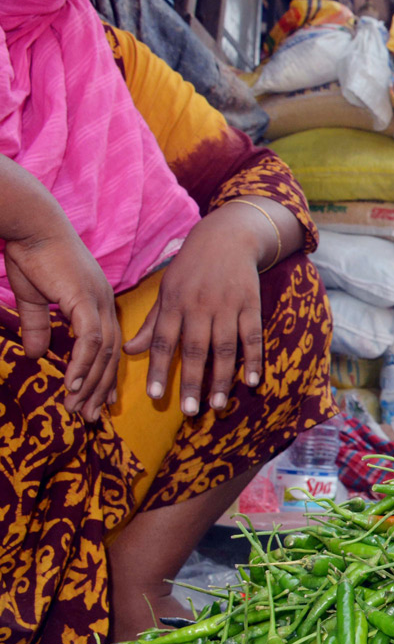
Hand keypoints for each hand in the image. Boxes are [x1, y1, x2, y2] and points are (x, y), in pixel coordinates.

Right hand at [4, 228, 119, 420]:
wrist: (31, 227)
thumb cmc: (32, 256)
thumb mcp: (35, 299)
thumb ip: (39, 326)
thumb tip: (38, 354)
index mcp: (99, 302)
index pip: (109, 346)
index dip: (103, 375)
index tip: (96, 401)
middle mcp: (105, 304)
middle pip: (111, 355)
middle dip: (101, 389)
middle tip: (91, 417)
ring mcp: (99, 301)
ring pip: (103, 352)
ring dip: (91, 383)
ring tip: (79, 409)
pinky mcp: (85, 299)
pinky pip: (90, 339)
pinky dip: (84, 364)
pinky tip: (74, 384)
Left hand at [124, 211, 262, 414]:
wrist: (227, 236)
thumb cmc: (191, 268)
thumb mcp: (166, 290)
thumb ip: (151, 323)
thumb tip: (129, 352)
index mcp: (174, 303)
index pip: (163, 341)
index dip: (159, 370)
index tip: (156, 397)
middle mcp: (199, 306)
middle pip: (195, 349)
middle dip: (192, 382)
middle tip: (189, 411)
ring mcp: (227, 305)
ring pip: (225, 348)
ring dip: (222, 378)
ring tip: (219, 405)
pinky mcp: (250, 304)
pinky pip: (252, 336)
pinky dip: (253, 358)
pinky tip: (252, 381)